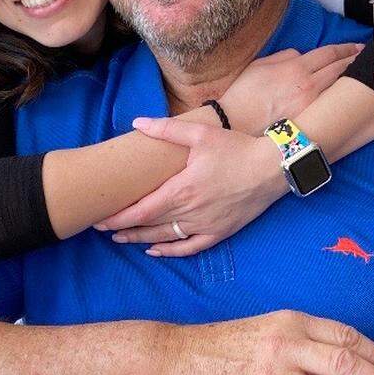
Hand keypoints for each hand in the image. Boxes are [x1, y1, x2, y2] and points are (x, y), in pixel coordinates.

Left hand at [97, 117, 285, 255]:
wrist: (273, 168)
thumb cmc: (237, 148)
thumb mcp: (201, 133)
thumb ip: (167, 130)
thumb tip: (137, 123)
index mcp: (183, 189)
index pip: (142, 210)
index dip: (119, 217)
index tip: (101, 218)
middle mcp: (192, 211)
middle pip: (149, 226)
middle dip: (123, 229)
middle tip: (102, 229)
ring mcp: (206, 225)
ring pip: (167, 238)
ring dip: (141, 240)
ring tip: (122, 239)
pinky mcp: (220, 232)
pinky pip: (191, 248)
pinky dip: (171, 252)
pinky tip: (156, 250)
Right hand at [221, 44, 362, 133]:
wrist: (234, 123)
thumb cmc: (243, 94)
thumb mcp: (261, 64)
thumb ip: (285, 57)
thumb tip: (302, 57)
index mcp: (296, 68)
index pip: (329, 54)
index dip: (345, 49)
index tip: (356, 47)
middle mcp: (308, 86)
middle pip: (339, 70)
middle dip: (354, 61)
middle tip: (365, 57)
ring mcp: (311, 106)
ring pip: (338, 89)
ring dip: (350, 80)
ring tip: (360, 74)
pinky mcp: (309, 122)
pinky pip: (329, 106)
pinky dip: (339, 98)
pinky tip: (345, 96)